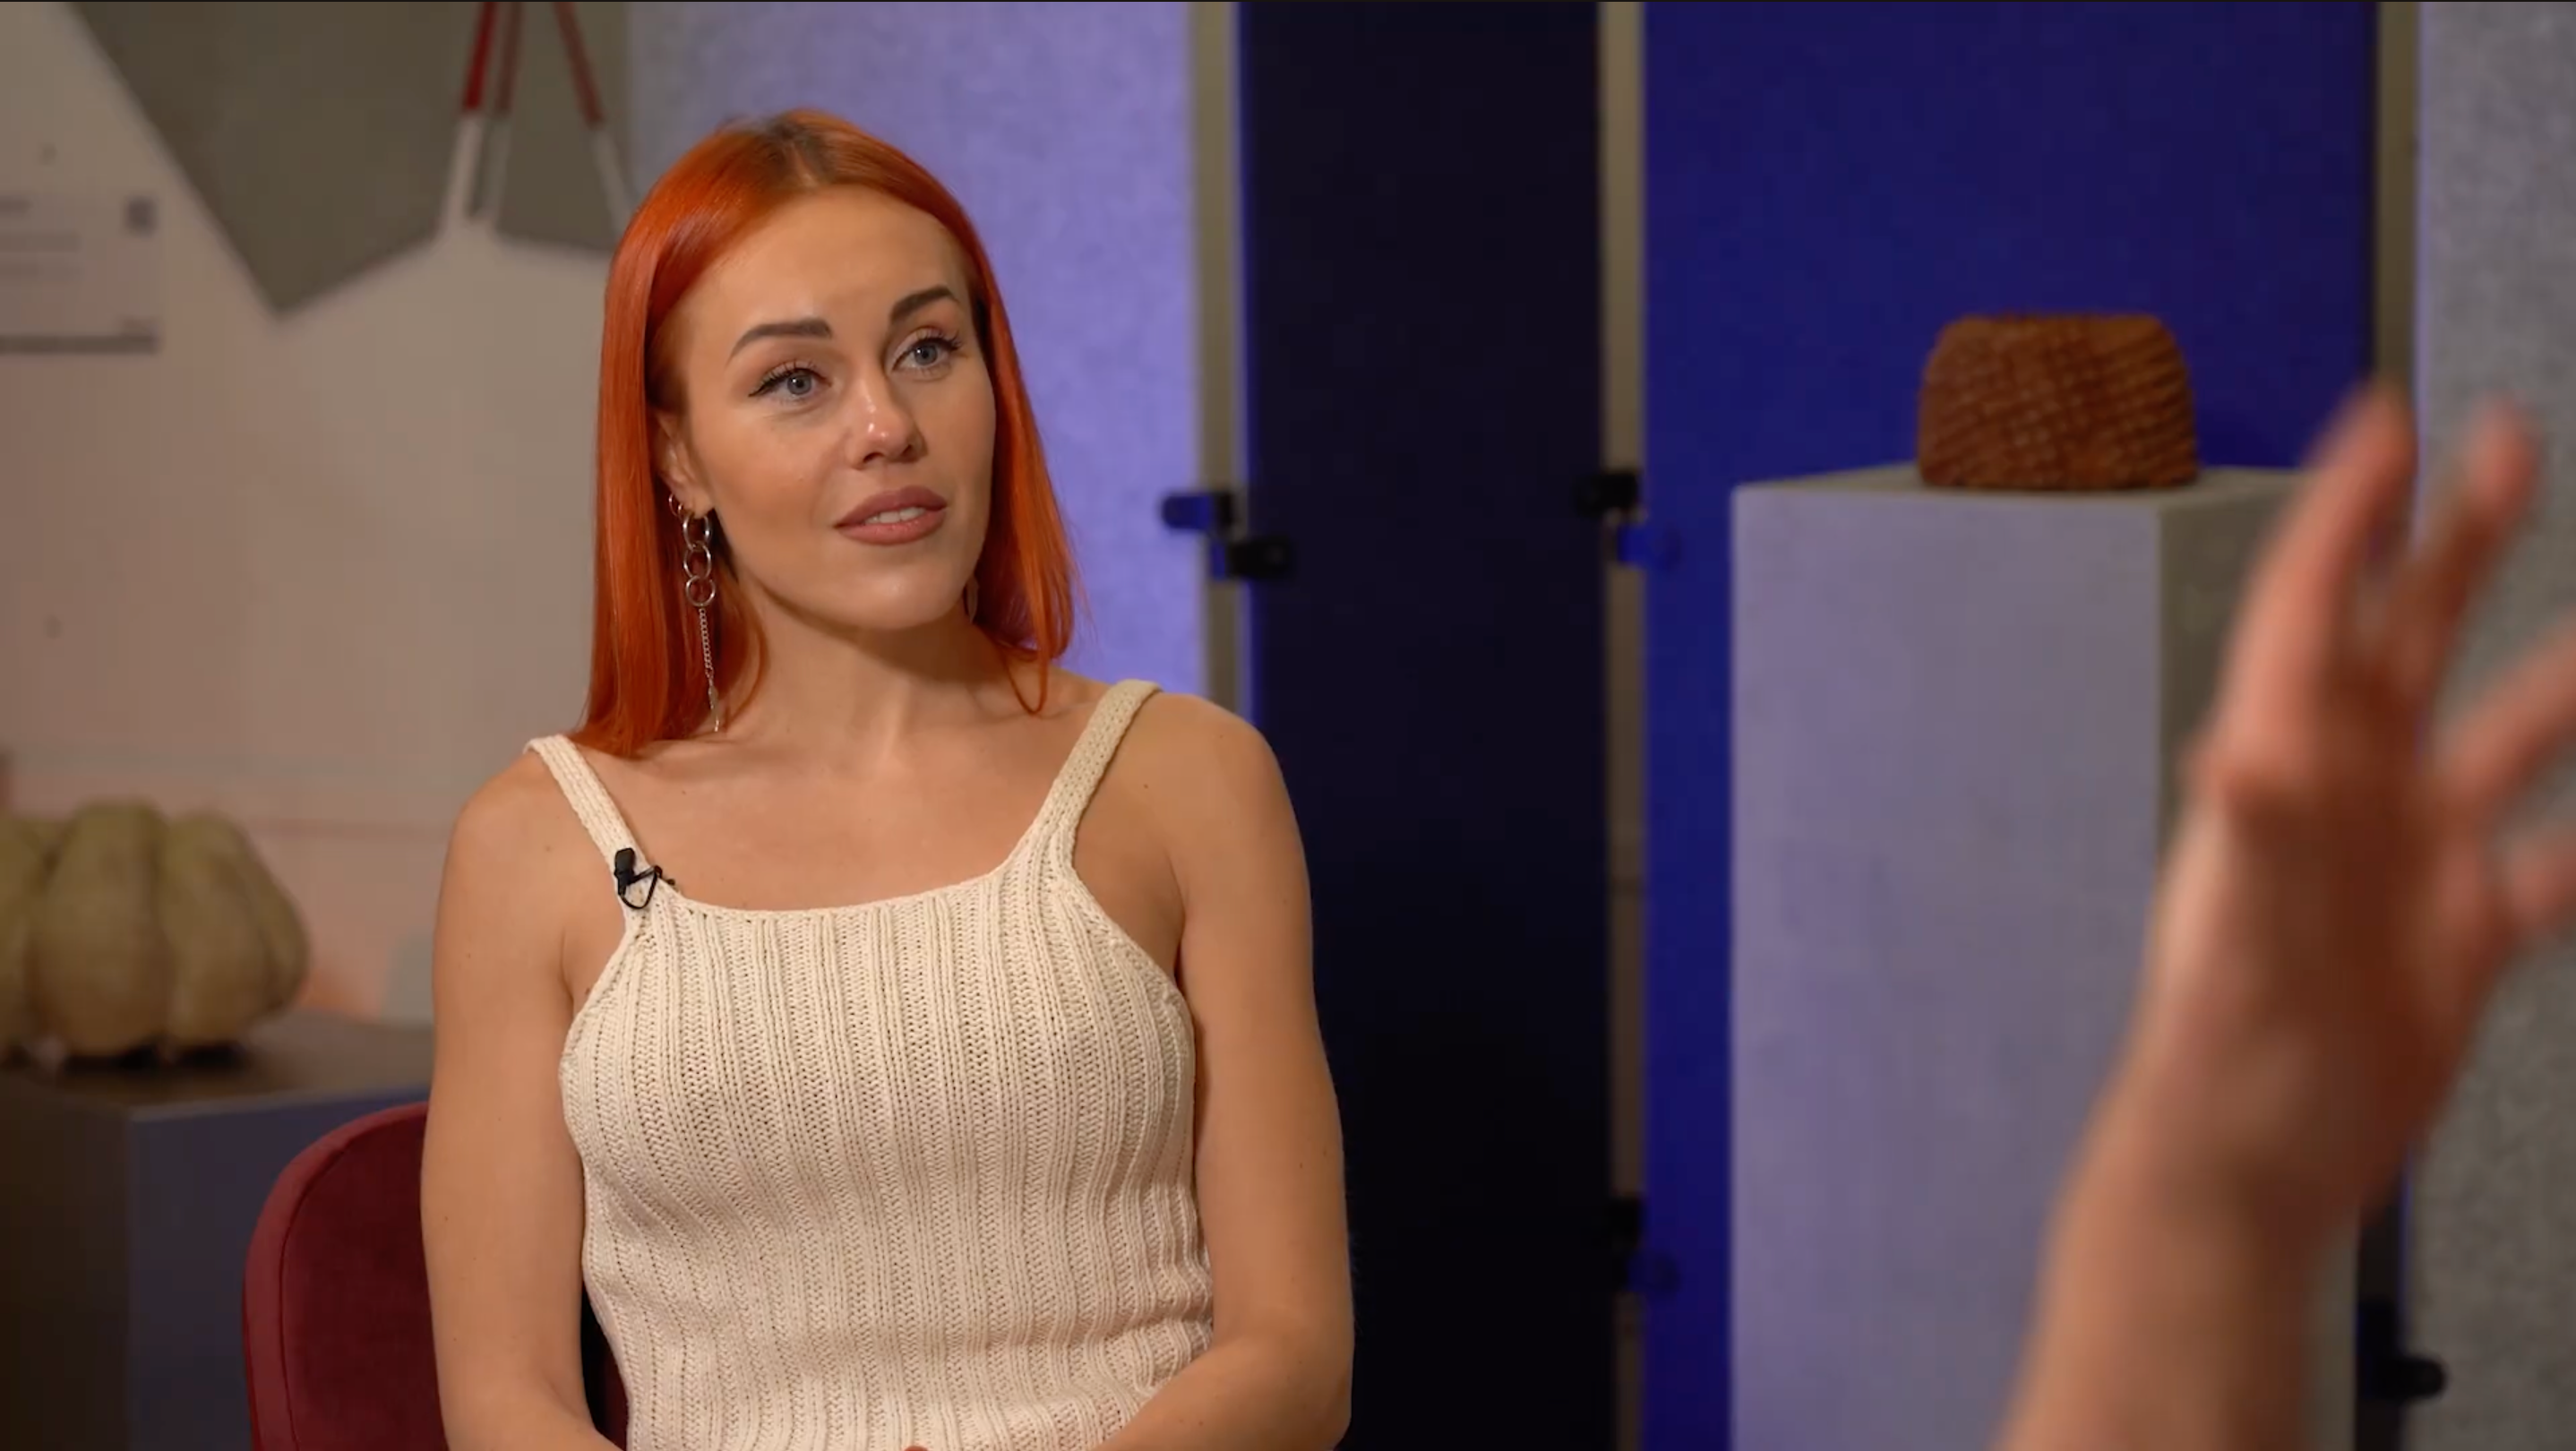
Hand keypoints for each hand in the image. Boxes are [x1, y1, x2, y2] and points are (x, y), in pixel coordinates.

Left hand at [2103, 385, 2571, 1245]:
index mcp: (2280, 772)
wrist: (2248, 1176)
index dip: (2347, 516)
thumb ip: (2255, 847)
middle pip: (2407, 639)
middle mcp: (2345, 797)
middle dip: (2454, 542)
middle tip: (2508, 443)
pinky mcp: (2458, 940)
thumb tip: (2236, 745)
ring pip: (2501, 738)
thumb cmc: (2217, 1062)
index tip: (2387, 418)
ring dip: (2563, 675)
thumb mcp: (2239, 944)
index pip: (2310, 612)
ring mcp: (2406, 863)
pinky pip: (2550, 865)